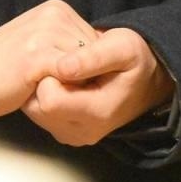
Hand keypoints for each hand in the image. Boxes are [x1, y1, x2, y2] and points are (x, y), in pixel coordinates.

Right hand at [0, 0, 100, 119]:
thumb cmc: (6, 70)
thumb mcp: (41, 46)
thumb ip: (68, 46)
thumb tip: (101, 61)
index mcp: (56, 9)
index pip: (96, 41)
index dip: (91, 68)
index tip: (73, 82)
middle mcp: (53, 15)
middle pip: (95, 53)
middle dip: (86, 77)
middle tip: (60, 89)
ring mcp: (44, 33)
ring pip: (85, 67)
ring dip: (75, 86)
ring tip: (50, 90)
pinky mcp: (36, 55)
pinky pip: (69, 76)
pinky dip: (66, 90)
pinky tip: (45, 95)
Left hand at [21, 27, 174, 145]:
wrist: (147, 81)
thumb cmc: (135, 61)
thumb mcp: (122, 47)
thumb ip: (92, 57)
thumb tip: (61, 66)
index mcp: (98, 113)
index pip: (49, 100)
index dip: (49, 74)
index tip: (62, 58)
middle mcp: (82, 131)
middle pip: (37, 107)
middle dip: (42, 81)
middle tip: (63, 64)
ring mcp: (72, 134)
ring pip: (33, 110)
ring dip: (41, 89)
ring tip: (65, 73)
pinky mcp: (64, 132)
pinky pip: (38, 113)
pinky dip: (43, 96)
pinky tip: (62, 82)